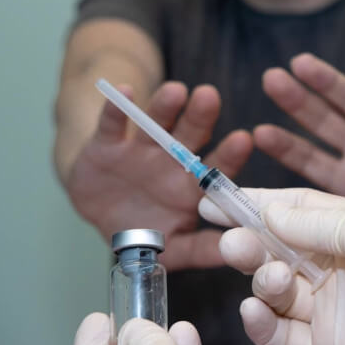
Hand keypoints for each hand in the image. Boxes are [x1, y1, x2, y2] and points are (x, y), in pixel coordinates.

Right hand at [65, 82, 251, 270]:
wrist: (101, 217)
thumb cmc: (147, 232)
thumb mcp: (175, 248)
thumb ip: (202, 250)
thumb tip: (235, 253)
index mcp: (193, 186)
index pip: (216, 167)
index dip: (230, 154)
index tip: (244, 139)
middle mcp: (172, 162)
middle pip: (190, 136)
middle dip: (200, 117)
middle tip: (210, 97)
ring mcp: (140, 150)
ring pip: (155, 124)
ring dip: (164, 106)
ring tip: (176, 91)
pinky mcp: (107, 145)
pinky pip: (112, 124)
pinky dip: (116, 108)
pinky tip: (123, 91)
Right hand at [200, 188, 344, 344]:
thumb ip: (315, 223)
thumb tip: (270, 211)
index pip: (295, 210)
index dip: (255, 204)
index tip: (214, 198)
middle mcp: (343, 266)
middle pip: (280, 251)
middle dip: (250, 243)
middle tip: (232, 240)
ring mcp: (337, 307)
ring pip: (278, 291)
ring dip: (260, 280)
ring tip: (266, 277)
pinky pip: (284, 335)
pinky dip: (263, 324)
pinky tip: (257, 310)